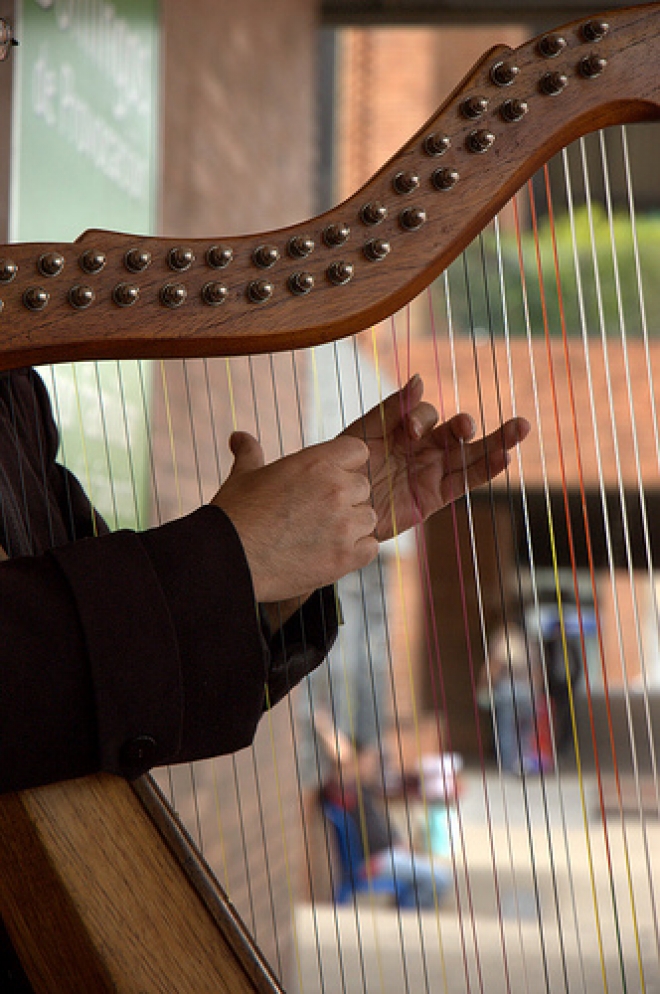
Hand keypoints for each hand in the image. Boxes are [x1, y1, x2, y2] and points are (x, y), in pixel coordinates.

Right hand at [212, 431, 378, 603]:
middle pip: (363, 486)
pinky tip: (331, 553)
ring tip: (321, 535)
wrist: (228, 559)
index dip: (345, 464)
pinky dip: (356, 552)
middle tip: (317, 513)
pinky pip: (370, 548)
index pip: (358, 450)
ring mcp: (343, 525)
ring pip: (369, 518)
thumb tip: (238, 436)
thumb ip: (249, 453)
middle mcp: (336, 489)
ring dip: (352, 526)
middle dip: (346, 498)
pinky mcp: (344, 557)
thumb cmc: (234, 516)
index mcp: (316, 462)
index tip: (329, 479)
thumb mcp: (243, 476)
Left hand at [343, 375, 529, 540]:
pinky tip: (504, 457)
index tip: (409, 432)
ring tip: (520, 427)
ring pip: (470, 454)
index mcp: (404, 429)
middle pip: (457, 432)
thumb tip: (420, 378)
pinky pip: (465, 482)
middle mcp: (423, 448)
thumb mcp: (363, 433)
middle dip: (467, 424)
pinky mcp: (435, 497)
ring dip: (496, 441)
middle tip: (466, 425)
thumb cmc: (344, 467)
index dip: (420, 417)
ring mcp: (432, 472)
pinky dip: (486, 470)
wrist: (334, 507)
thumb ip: (391, 408)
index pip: (424, 414)